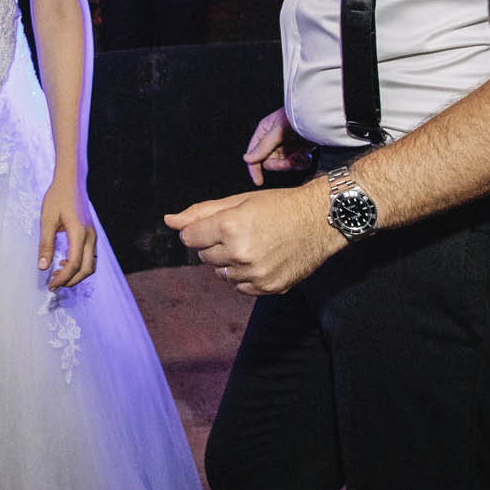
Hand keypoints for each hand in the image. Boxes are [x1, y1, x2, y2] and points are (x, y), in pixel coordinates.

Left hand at [37, 180, 97, 289]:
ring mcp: (93, 235)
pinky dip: (80, 265)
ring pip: (91, 264)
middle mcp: (90, 236)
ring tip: (58, 275)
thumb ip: (45, 244)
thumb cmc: (58, 197)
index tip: (50, 285)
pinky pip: (90, 256)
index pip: (74, 264)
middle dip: (71, 280)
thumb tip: (42, 266)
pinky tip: (65, 262)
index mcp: (79, 233)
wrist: (71, 181)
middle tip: (54, 284)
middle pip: (87, 269)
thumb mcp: (47, 220)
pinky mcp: (91, 233)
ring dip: (76, 274)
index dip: (62, 278)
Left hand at [165, 182, 340, 295]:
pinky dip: (245, 276)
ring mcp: (255, 274)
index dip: (199, 230)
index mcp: (229, 226)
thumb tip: (169, 220)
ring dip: (230, 262)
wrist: (320, 220)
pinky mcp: (268, 287)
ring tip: (253, 245)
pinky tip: (262, 259)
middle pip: (203, 256)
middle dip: (215, 244)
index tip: (215, 225)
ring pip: (221, 273)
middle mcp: (239, 253)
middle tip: (241, 232)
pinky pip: (240, 287)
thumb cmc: (279, 206)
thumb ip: (200, 212)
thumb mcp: (238, 202)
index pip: (189, 237)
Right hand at [242, 107, 314, 186]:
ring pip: (284, 164)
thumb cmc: (296, 116)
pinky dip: (302, 162)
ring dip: (293, 163)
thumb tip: (247, 159)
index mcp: (265, 132)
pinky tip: (307, 155)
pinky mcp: (300, 149)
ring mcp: (287, 145)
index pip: (255, 153)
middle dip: (281, 164)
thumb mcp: (277, 131)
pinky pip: (296, 163)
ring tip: (302, 156)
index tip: (258, 181)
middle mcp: (274, 139)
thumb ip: (263, 147)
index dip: (255, 167)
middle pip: (270, 161)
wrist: (319, 116)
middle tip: (290, 162)